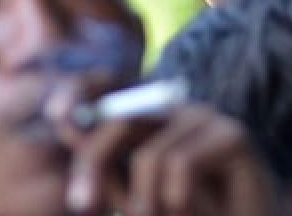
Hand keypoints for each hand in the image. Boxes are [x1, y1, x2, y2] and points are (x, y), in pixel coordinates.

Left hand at [54, 82, 275, 215]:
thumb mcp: (136, 195)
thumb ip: (105, 164)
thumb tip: (66, 118)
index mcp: (153, 122)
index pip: (113, 88)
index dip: (83, 90)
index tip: (57, 113)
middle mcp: (181, 111)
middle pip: (123, 120)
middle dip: (94, 163)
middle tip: (84, 205)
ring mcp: (209, 119)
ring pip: (150, 155)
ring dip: (148, 204)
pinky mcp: (233, 135)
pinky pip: (180, 164)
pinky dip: (179, 202)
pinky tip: (205, 212)